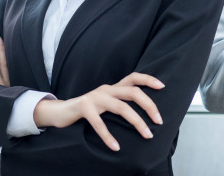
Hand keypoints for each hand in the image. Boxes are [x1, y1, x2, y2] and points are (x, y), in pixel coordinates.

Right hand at [33, 72, 164, 150]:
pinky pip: (99, 123)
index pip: (133, 77)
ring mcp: (95, 97)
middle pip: (133, 92)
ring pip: (121, 107)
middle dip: (149, 105)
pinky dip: (108, 136)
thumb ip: (120, 104)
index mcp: (113, 88)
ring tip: (147, 135)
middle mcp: (106, 89)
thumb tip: (144, 115)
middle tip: (159, 121)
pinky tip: (116, 147)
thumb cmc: (87, 110)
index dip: (148, 79)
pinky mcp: (84, 108)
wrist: (60, 112)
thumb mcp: (106, 104)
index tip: (162, 86)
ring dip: (137, 122)